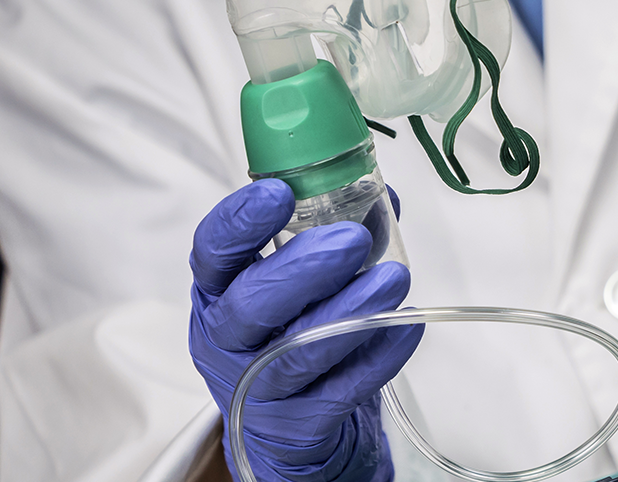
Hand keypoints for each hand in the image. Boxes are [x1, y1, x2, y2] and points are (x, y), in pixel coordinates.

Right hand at [189, 179, 422, 481]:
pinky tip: (405, 325)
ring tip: (394, 277)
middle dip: (304, 269)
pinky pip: (342, 389)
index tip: (279, 192)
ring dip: (351, 310)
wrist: (282, 425)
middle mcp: (227, 341)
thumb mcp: (284, 281)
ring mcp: (259, 387)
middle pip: (251, 307)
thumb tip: (382, 198)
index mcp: (217, 293)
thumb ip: (326, 233)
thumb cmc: (283, 333)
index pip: (212, 253)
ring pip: (299, 352)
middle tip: (352, 240)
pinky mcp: (300, 423)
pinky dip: (378, 355)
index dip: (240, 222)